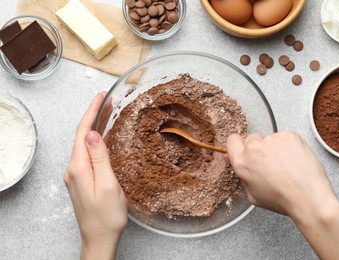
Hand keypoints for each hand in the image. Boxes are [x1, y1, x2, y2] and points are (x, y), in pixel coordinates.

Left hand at [64, 92, 127, 259]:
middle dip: (94, 116)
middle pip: (82, 135)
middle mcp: (73, 168)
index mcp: (79, 167)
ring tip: (108, 113)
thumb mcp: (108, 185)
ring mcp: (76, 174)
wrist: (99, 238)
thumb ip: (100, 158)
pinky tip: (104, 136)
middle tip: (107, 100)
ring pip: (85, 143)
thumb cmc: (107, 216)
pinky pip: (87, 153)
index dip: (91, 112)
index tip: (100, 96)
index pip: (83, 132)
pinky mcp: (81, 179)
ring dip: (95, 127)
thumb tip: (93, 134)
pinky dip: (96, 141)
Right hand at [226, 131, 333, 216]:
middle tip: (271, 164)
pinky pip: (285, 137)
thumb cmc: (283, 200)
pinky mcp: (289, 136)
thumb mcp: (253, 195)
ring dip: (276, 148)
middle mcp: (254, 148)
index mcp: (242, 163)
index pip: (232, 140)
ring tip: (287, 166)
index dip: (240, 146)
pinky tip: (295, 160)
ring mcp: (272, 139)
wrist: (309, 198)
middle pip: (252, 138)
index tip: (247, 150)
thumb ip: (242, 175)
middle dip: (259, 148)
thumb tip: (234, 159)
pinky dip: (290, 146)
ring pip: (270, 138)